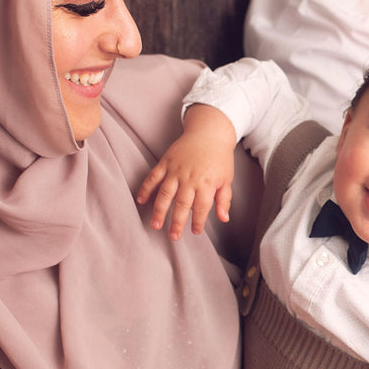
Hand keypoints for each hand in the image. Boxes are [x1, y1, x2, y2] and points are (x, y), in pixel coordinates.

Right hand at [135, 105, 237, 239]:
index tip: (195, 231)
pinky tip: (141, 200)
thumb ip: (224, 199)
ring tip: (155, 224)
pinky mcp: (166, 162)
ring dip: (159, 210)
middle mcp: (190, 178)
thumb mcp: (227, 179)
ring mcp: (176, 170)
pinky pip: (153, 177)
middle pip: (181, 204)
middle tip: (173, 236)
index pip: (201, 208)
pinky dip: (146, 188)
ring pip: (165, 194)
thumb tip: (224, 218)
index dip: (198, 222)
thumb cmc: (219, 157)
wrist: (209, 132)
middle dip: (176, 222)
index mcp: (206, 183)